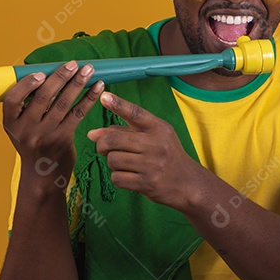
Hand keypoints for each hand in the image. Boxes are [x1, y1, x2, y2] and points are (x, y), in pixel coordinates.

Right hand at [3, 61, 103, 184]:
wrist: (42, 176)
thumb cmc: (33, 145)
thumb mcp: (21, 129)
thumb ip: (28, 107)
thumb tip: (47, 75)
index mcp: (11, 124)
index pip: (13, 99)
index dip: (26, 84)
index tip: (41, 73)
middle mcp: (26, 129)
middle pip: (43, 97)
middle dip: (60, 77)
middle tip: (73, 64)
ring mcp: (45, 135)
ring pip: (63, 103)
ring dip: (78, 83)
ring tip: (89, 70)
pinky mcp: (63, 139)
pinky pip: (77, 114)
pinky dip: (89, 98)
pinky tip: (98, 87)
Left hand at [86, 92, 197, 206]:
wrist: (187, 183)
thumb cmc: (166, 156)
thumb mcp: (152, 137)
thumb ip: (124, 131)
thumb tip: (92, 134)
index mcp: (159, 128)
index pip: (136, 113)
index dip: (119, 104)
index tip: (104, 96)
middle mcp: (156, 144)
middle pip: (113, 139)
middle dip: (102, 144)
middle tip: (104, 148)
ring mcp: (151, 165)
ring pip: (112, 159)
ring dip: (112, 162)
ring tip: (123, 163)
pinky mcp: (146, 183)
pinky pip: (117, 178)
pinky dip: (118, 177)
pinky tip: (128, 176)